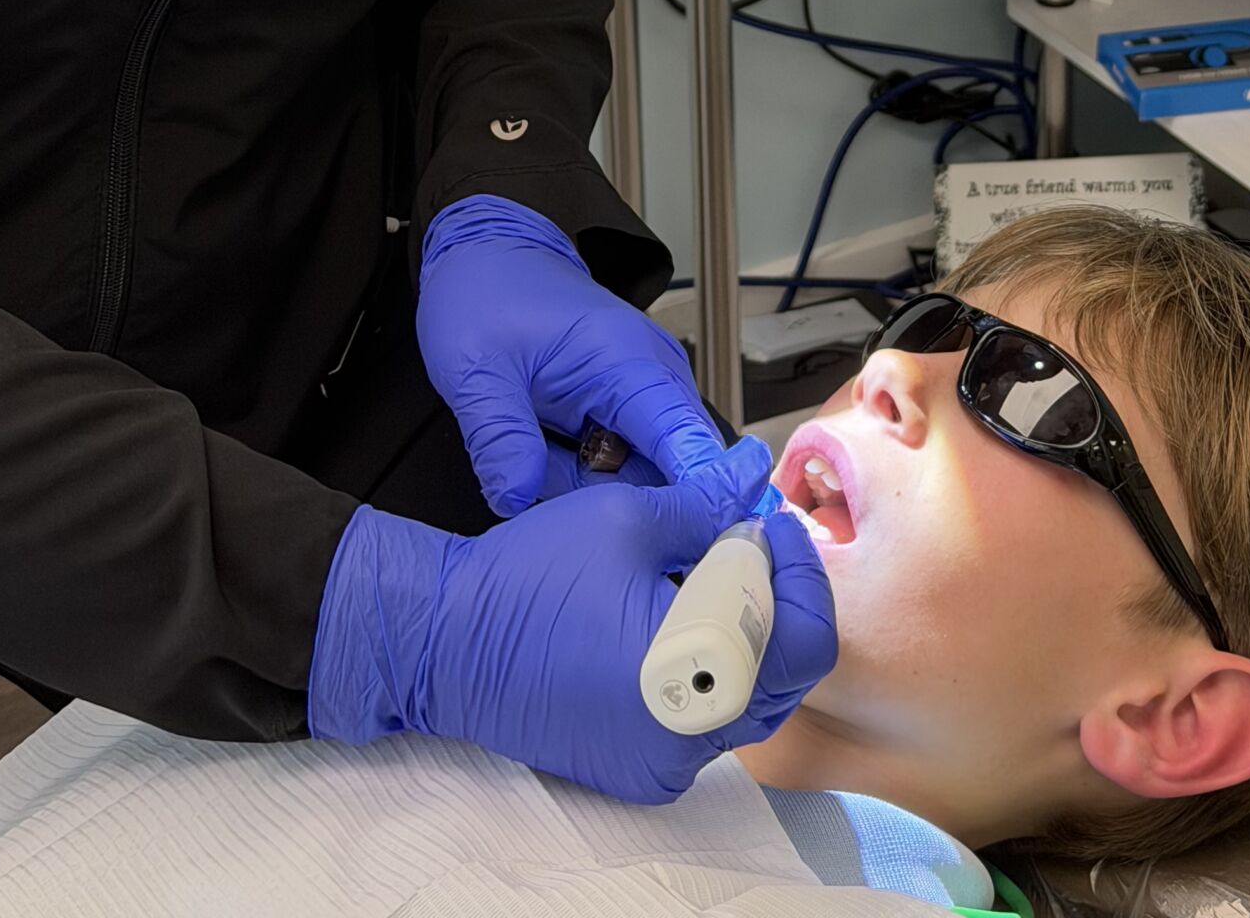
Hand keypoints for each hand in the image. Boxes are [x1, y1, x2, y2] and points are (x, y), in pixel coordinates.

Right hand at [307, 434, 837, 802]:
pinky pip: (702, 724)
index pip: (805, 641)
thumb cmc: (523, 583)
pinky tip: (672, 626)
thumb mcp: (626, 518)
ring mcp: (662, 763)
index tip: (772, 529)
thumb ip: (706, 504)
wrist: (445, 642)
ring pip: (745, 699)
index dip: (800, 574)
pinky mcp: (638, 771)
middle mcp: (685, 737)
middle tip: (745, 548)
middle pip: (782, 674)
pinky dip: (705, 675)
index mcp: (693, 675)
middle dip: (774, 603)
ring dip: (742, 639)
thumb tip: (749, 477)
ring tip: (704, 580)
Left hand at [418, 195, 722, 514]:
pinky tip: (540, 457)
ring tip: (529, 457)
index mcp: (628, 362)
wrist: (486, 255)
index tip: (686, 554)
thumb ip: (500, 438)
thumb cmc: (486, 295)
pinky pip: (620, 463)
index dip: (696, 505)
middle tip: (545, 493)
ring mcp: (645, 391)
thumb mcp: (476, 370)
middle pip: (668, 476)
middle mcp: (653, 376)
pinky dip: (581, 475)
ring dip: (586, 489)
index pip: (687, 446)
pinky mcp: (627, 405)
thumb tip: (517, 503)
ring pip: (640, 476)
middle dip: (613, 506)